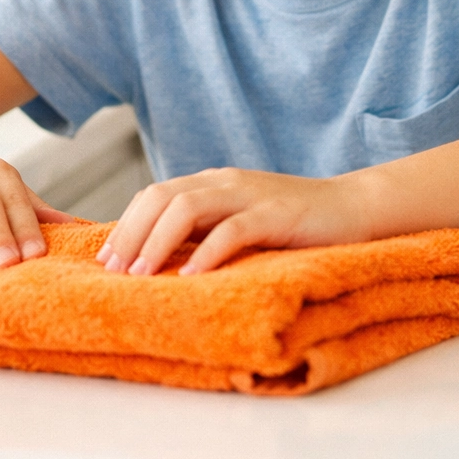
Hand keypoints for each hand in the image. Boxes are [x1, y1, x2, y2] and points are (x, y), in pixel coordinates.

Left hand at [96, 168, 369, 276]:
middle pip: (160, 196)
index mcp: (213, 183)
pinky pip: (232, 229)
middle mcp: (225, 182)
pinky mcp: (276, 213)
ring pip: (187, 207)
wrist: (354, 208)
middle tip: (113, 272)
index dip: (125, 226)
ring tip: (141, 275)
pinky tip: (191, 276)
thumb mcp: (241, 222)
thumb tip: (159, 262)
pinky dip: (207, 252)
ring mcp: (250, 194)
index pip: (154, 195)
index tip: (105, 262)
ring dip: (157, 242)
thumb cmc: (295, 225)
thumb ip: (206, 231)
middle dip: (130, 234)